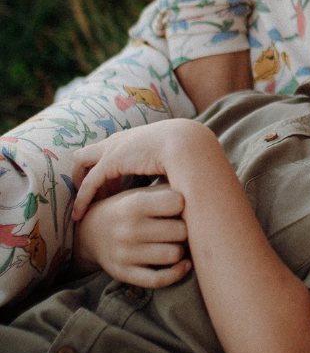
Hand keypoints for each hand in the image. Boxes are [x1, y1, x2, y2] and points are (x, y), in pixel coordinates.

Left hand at [71, 121, 205, 220]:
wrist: (188, 144)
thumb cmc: (186, 154)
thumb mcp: (172, 160)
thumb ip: (166, 168)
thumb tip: (173, 186)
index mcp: (134, 138)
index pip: (108, 150)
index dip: (107, 170)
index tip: (113, 189)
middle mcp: (119, 140)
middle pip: (89, 153)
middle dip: (87, 173)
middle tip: (99, 195)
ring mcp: (112, 149)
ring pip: (81, 162)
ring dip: (81, 182)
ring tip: (88, 204)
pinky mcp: (110, 162)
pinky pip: (88, 182)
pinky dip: (82, 198)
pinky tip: (79, 215)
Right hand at [73, 185, 190, 286]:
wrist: (88, 233)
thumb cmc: (126, 209)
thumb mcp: (140, 193)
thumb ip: (167, 190)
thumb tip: (203, 190)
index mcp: (133, 205)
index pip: (178, 202)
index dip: (184, 203)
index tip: (180, 205)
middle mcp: (128, 230)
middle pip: (180, 231)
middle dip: (185, 228)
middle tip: (180, 226)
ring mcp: (125, 254)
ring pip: (174, 254)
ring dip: (180, 249)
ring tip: (175, 242)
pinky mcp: (124, 274)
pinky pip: (159, 279)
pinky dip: (177, 273)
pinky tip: (183, 263)